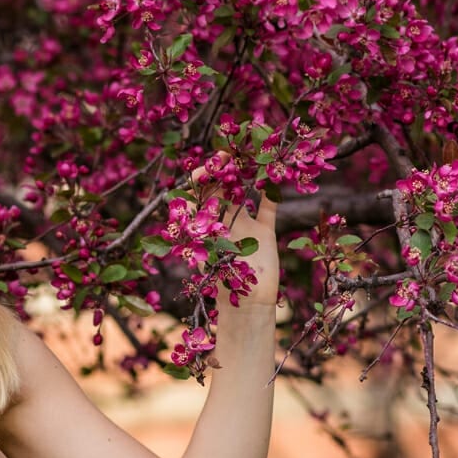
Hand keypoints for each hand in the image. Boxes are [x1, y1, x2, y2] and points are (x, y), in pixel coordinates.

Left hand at [190, 158, 279, 308]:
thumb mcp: (207, 248)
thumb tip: (183, 201)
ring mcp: (242, 225)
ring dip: (245, 176)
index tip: (207, 166)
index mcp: (202, 226)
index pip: (195, 196)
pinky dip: (270, 191)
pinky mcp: (264, 231)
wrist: (249, 303)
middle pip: (218, 190)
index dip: (199, 178)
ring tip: (249, 157)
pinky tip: (274, 175)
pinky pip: (268, 206)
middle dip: (221, 170)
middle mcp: (220, 222)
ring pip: (242, 194)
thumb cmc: (223, 280)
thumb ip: (200, 224)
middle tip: (229, 153)